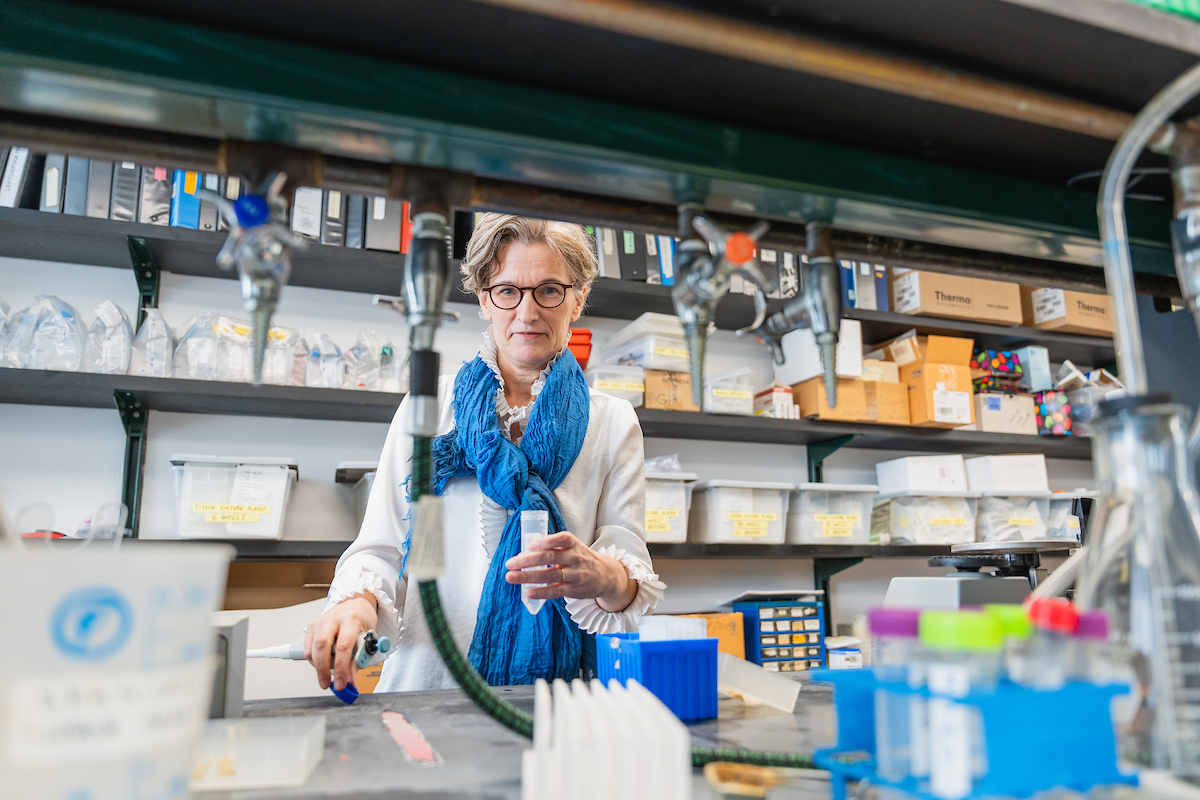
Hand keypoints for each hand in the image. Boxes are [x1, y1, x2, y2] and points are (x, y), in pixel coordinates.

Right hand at [304, 592, 377, 691]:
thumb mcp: (368, 638)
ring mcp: (321, 620)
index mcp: (352, 619)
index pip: (344, 646)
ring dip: (319, 666)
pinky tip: (324, 662)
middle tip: (327, 684)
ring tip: (330, 670)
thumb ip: (358, 660)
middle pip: (323, 646)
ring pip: (313, 649)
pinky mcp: (312, 625)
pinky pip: (308, 648)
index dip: (341, 667)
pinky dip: (314, 660)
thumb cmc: (362, 619)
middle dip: (324, 670)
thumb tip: (350, 683)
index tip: (341, 684)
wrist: (355, 603)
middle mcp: (334, 618)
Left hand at [504, 531, 636, 611]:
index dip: (546, 542)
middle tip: (510, 563)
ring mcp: (575, 574)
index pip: (562, 539)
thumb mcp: (572, 548)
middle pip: (550, 557)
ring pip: (550, 575)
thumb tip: (523, 555)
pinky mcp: (574, 589)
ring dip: (528, 576)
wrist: (606, 575)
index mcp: (573, 544)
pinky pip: (556, 591)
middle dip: (528, 560)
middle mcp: (575, 558)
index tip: (531, 545)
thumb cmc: (581, 559)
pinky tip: (529, 592)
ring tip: (511, 577)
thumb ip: (551, 549)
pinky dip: (542, 592)